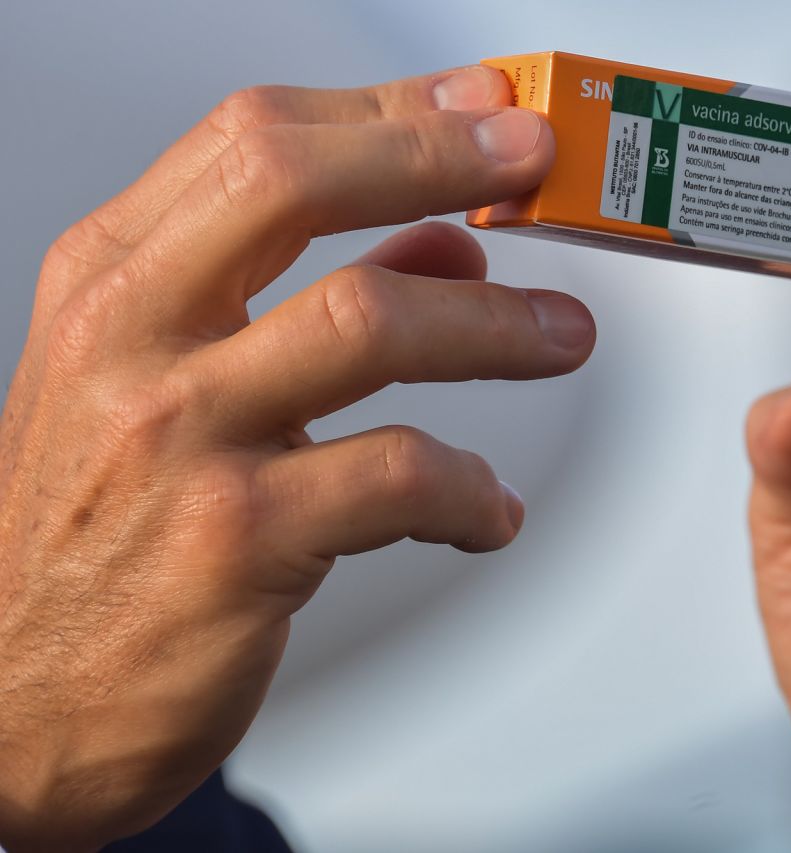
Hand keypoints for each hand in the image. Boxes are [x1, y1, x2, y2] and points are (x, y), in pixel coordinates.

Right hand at [0, 65, 593, 849]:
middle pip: (295, 184)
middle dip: (437, 156)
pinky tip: (492, 511)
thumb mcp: (162, 382)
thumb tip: (439, 240)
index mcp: (113, 282)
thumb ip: (293, 296)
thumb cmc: (94, 531)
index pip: (254, 140)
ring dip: (495, 323)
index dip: (387, 110)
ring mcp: (180, 438)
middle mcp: (134, 340)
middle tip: (534, 163)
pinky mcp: (235, 543)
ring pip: (367, 322)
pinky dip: (471, 491)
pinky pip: (397, 479)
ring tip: (563, 336)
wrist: (13, 700)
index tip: (479, 105)